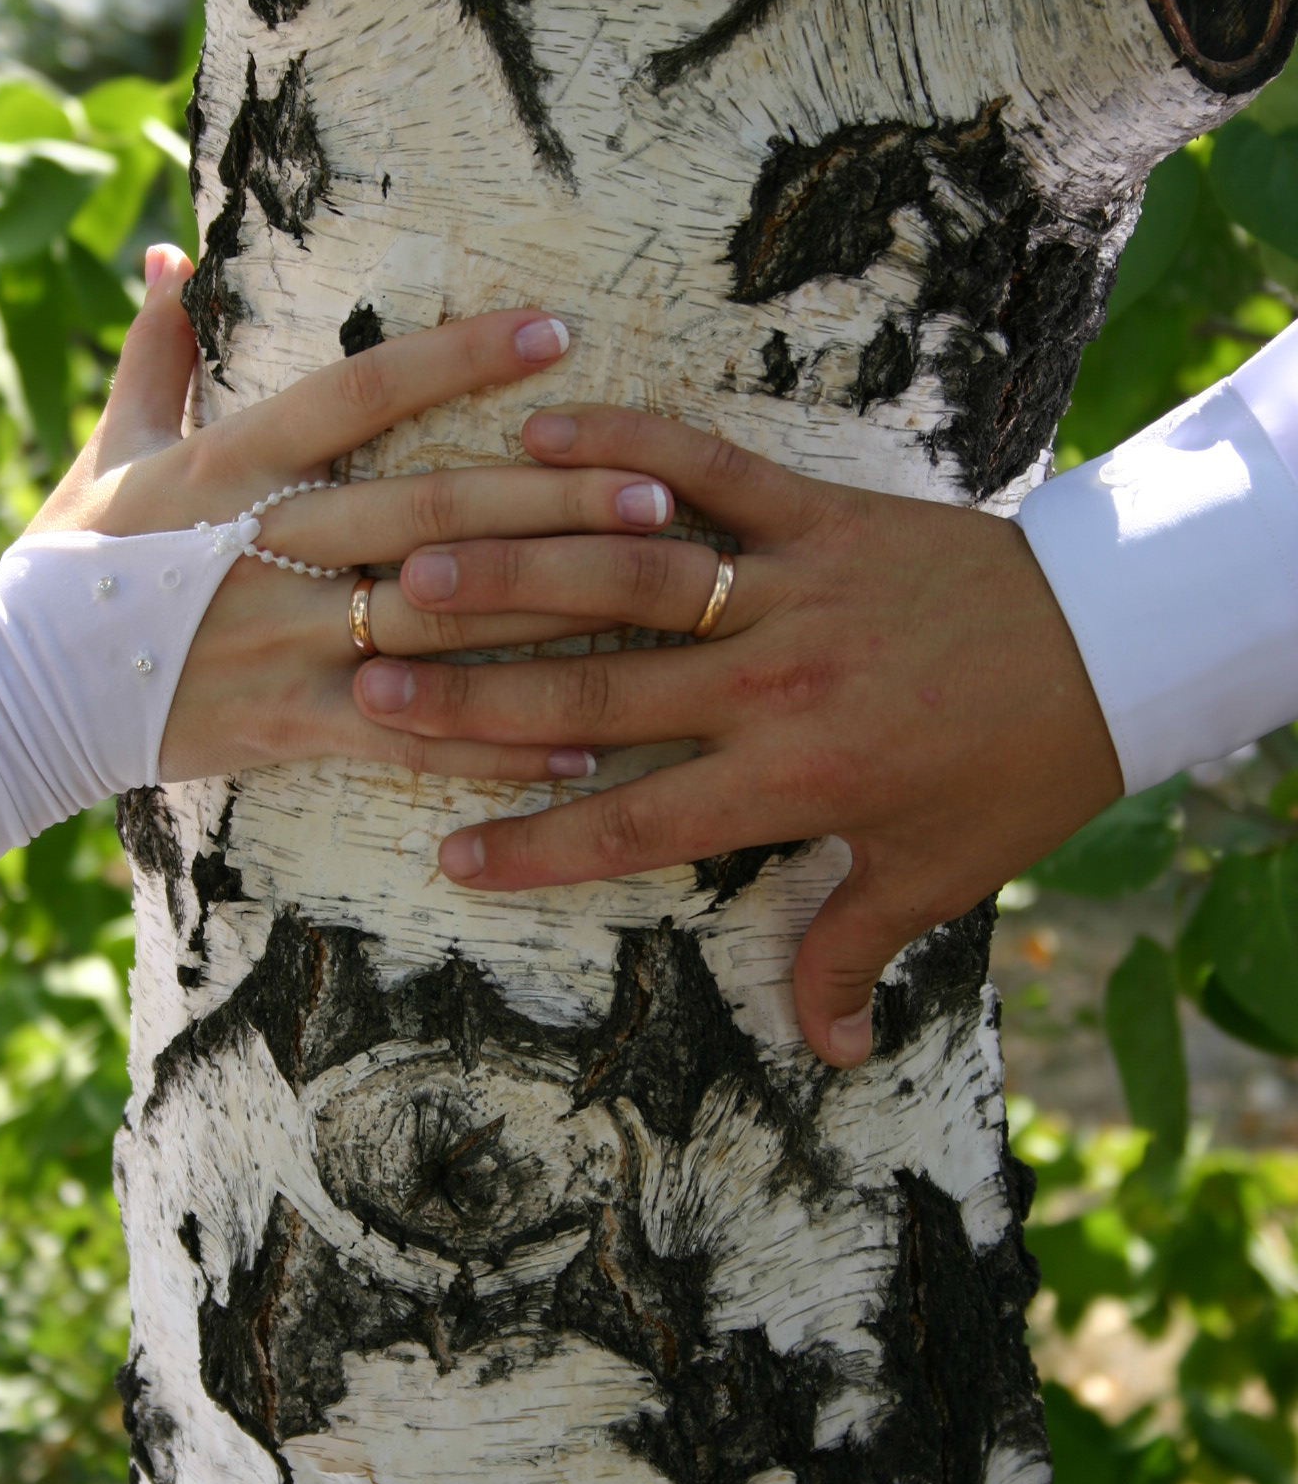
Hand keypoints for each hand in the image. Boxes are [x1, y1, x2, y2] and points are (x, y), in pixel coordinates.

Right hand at [28, 248, 673, 784]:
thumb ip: (159, 352)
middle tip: (659, 492)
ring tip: (654, 597)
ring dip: (552, 611)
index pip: (362, 395)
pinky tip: (580, 749)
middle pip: (431, 510)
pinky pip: (409, 742)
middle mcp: (268, 547)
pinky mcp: (290, 727)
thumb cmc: (75, 565)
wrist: (14, 694)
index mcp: (234, 467)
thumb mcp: (113, 449)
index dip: (460, 360)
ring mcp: (284, 640)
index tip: (556, 332)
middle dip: (551, 500)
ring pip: (439, 619)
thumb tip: (175, 256)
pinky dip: (494, 747)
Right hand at [353, 404, 1123, 1067]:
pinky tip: (541, 432)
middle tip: (368, 687)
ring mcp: (790, 584)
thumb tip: (829, 1050)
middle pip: (596, 696)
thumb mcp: (941, 873)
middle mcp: (771, 681)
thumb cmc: (1021, 768)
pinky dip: (629, 443)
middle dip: (474, 700)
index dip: (537, 847)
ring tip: (415, 572)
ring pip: (631, 577)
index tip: (448, 857)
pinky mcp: (820, 510)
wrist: (1115, 644)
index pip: (635, 823)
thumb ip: (860, 952)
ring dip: (518, 572)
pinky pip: (710, 464)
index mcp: (792, 779)